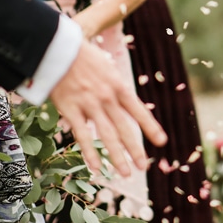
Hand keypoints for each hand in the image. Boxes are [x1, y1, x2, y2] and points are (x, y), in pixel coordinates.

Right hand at [48, 40, 166, 177]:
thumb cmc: (84, 57)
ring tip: (126, 173)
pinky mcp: (71, 109)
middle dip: (136, 149)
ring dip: (117, 156)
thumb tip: (122, 101)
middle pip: (125, 129)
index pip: (140, 112)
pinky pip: (82, 135)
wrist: (59, 48)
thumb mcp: (108, 68)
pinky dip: (89, 152)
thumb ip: (115, 87)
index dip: (151, 128)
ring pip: (106, 136)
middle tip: (144, 166)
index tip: (162, 142)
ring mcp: (89, 105)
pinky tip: (96, 168)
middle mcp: (108, 98)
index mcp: (120, 87)